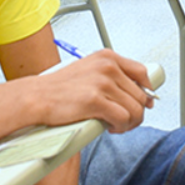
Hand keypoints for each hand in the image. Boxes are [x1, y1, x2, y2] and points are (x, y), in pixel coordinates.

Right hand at [35, 50, 153, 133]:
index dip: (147, 90)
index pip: (141, 72)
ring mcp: (103, 83)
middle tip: (125, 120)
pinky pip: (123, 118)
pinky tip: (110, 127)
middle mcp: (108, 67)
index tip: (145, 101)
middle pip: (141, 95)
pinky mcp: (96, 101)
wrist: (38, 96)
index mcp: (107, 57)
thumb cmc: (60, 88)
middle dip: (136, 112)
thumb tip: (136, 91)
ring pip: (135, 109)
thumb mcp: (89, 70)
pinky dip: (120, 127)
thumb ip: (111, 76)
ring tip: (117, 125)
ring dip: (129, 122)